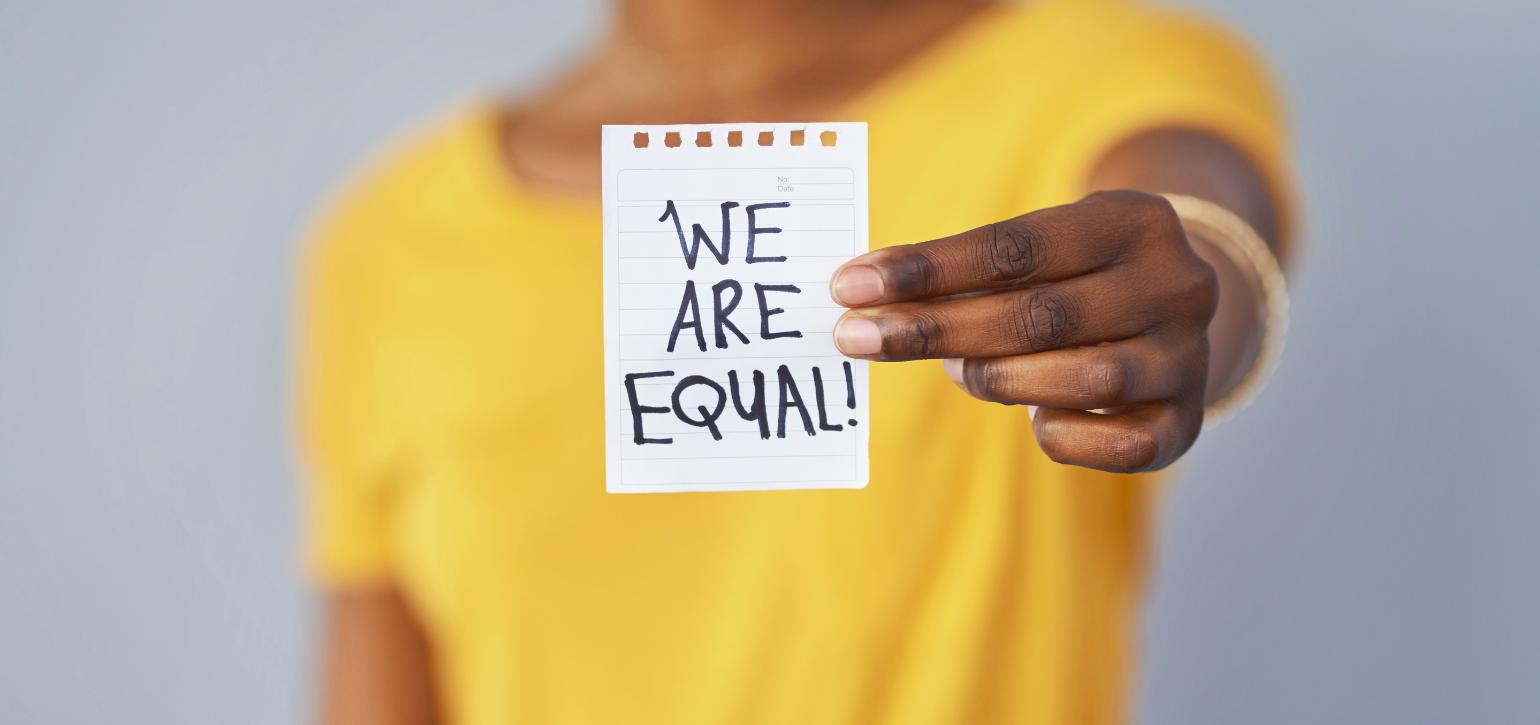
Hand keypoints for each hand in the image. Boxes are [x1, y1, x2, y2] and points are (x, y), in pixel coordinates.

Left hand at [829, 190, 1218, 472]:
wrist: (1179, 315)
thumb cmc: (1078, 277)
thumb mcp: (1043, 250)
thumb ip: (971, 273)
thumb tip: (868, 302)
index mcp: (1134, 219)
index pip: (1014, 246)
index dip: (926, 270)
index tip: (850, 286)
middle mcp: (1176, 284)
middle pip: (1038, 315)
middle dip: (933, 330)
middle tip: (856, 339)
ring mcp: (1187, 357)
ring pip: (1082, 378)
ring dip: (996, 379)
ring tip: (956, 371)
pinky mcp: (1186, 424)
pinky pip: (1114, 445)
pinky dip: (1058, 434)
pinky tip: (1034, 417)